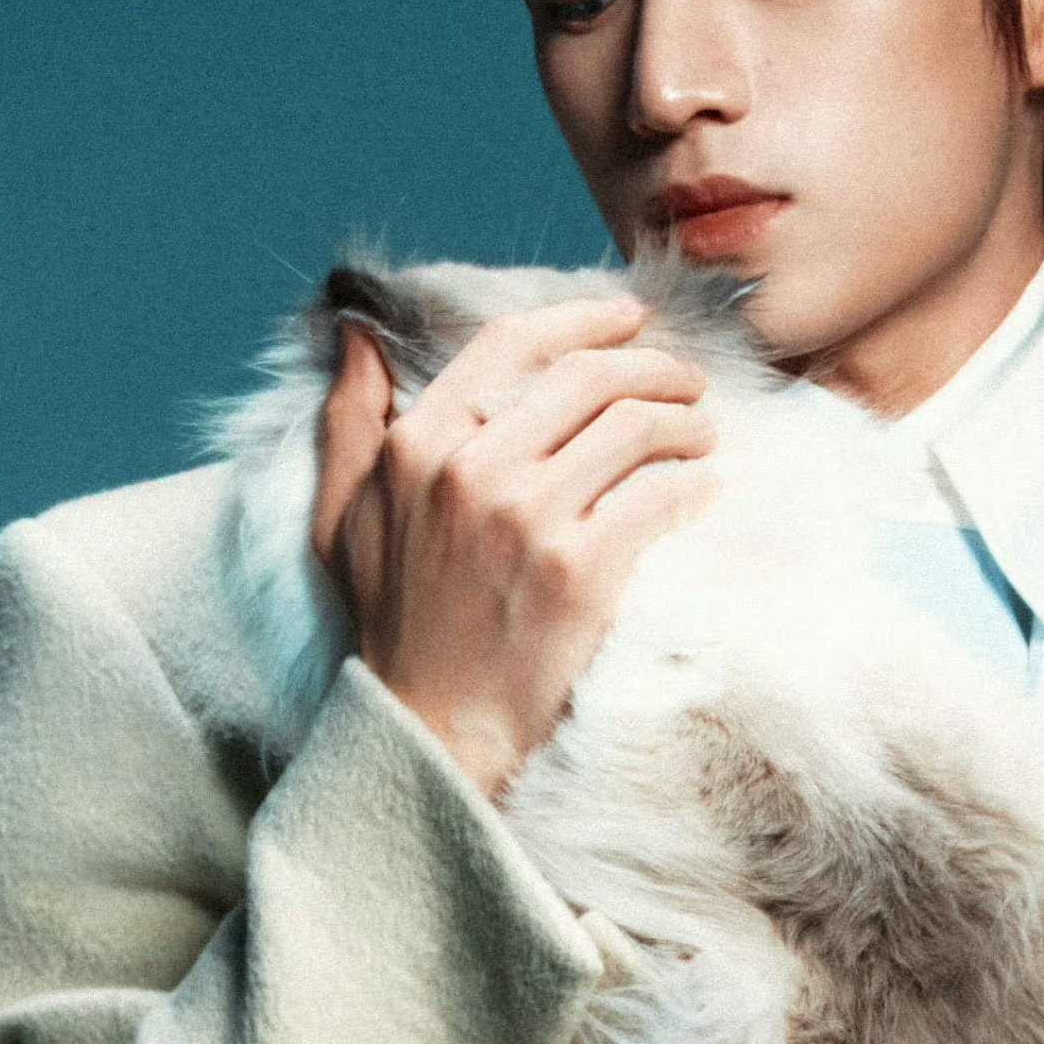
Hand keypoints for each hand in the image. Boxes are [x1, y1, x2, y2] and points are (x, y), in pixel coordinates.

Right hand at [311, 293, 722, 797]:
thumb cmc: (391, 625)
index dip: (579, 317)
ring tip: (702, 433)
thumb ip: (348, 419)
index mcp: (417, 446)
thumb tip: (356, 331)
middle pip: (587, 376)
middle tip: (686, 381)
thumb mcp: (340, 515)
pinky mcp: (582, 573)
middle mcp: (472, 471)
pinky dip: (693, 485)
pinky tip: (703, 489)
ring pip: (634, 428)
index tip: (626, 316)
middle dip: (653, 366)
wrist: (432, 727)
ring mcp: (529, 520)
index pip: (509, 343)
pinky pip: (659, 498)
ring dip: (684, 422)